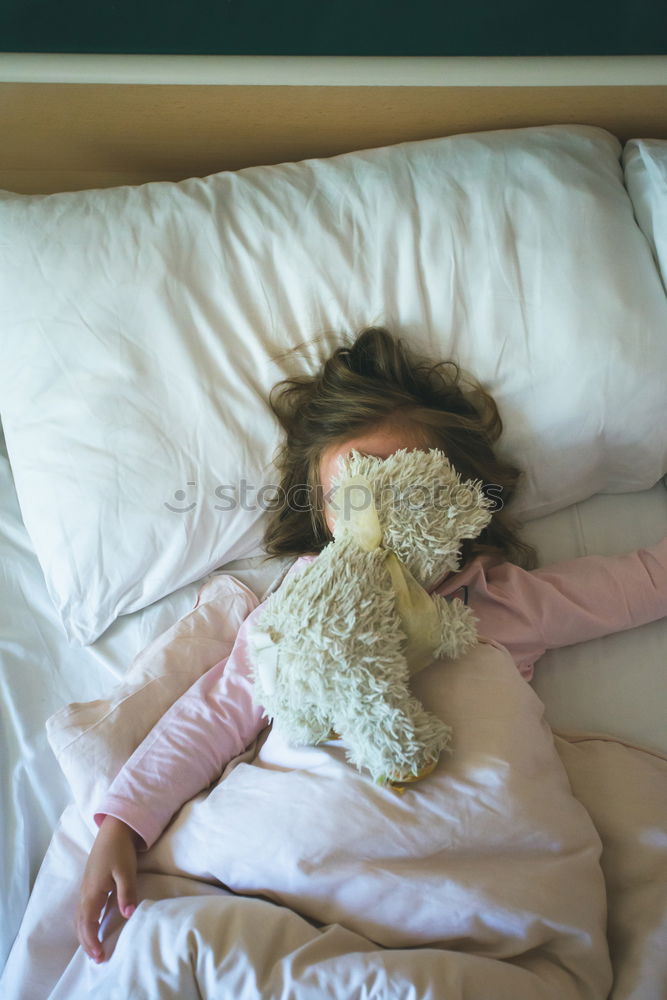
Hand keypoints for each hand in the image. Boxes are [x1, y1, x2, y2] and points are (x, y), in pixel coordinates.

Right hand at [77, 816, 139, 962]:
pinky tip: (94, 924)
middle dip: (87, 942)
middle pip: (81, 923)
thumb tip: (128, 915)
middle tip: (97, 958)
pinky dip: (86, 922)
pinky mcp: (90, 883)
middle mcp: (85, 892)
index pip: (88, 923)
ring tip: (94, 947)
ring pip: (80, 916)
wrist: (114, 829)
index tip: (99, 956)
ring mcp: (86, 887)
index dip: (92, 941)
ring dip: (85, 933)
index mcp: (92, 892)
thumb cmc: (120, 849)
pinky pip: (83, 908)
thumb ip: (126, 893)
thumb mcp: (126, 871)